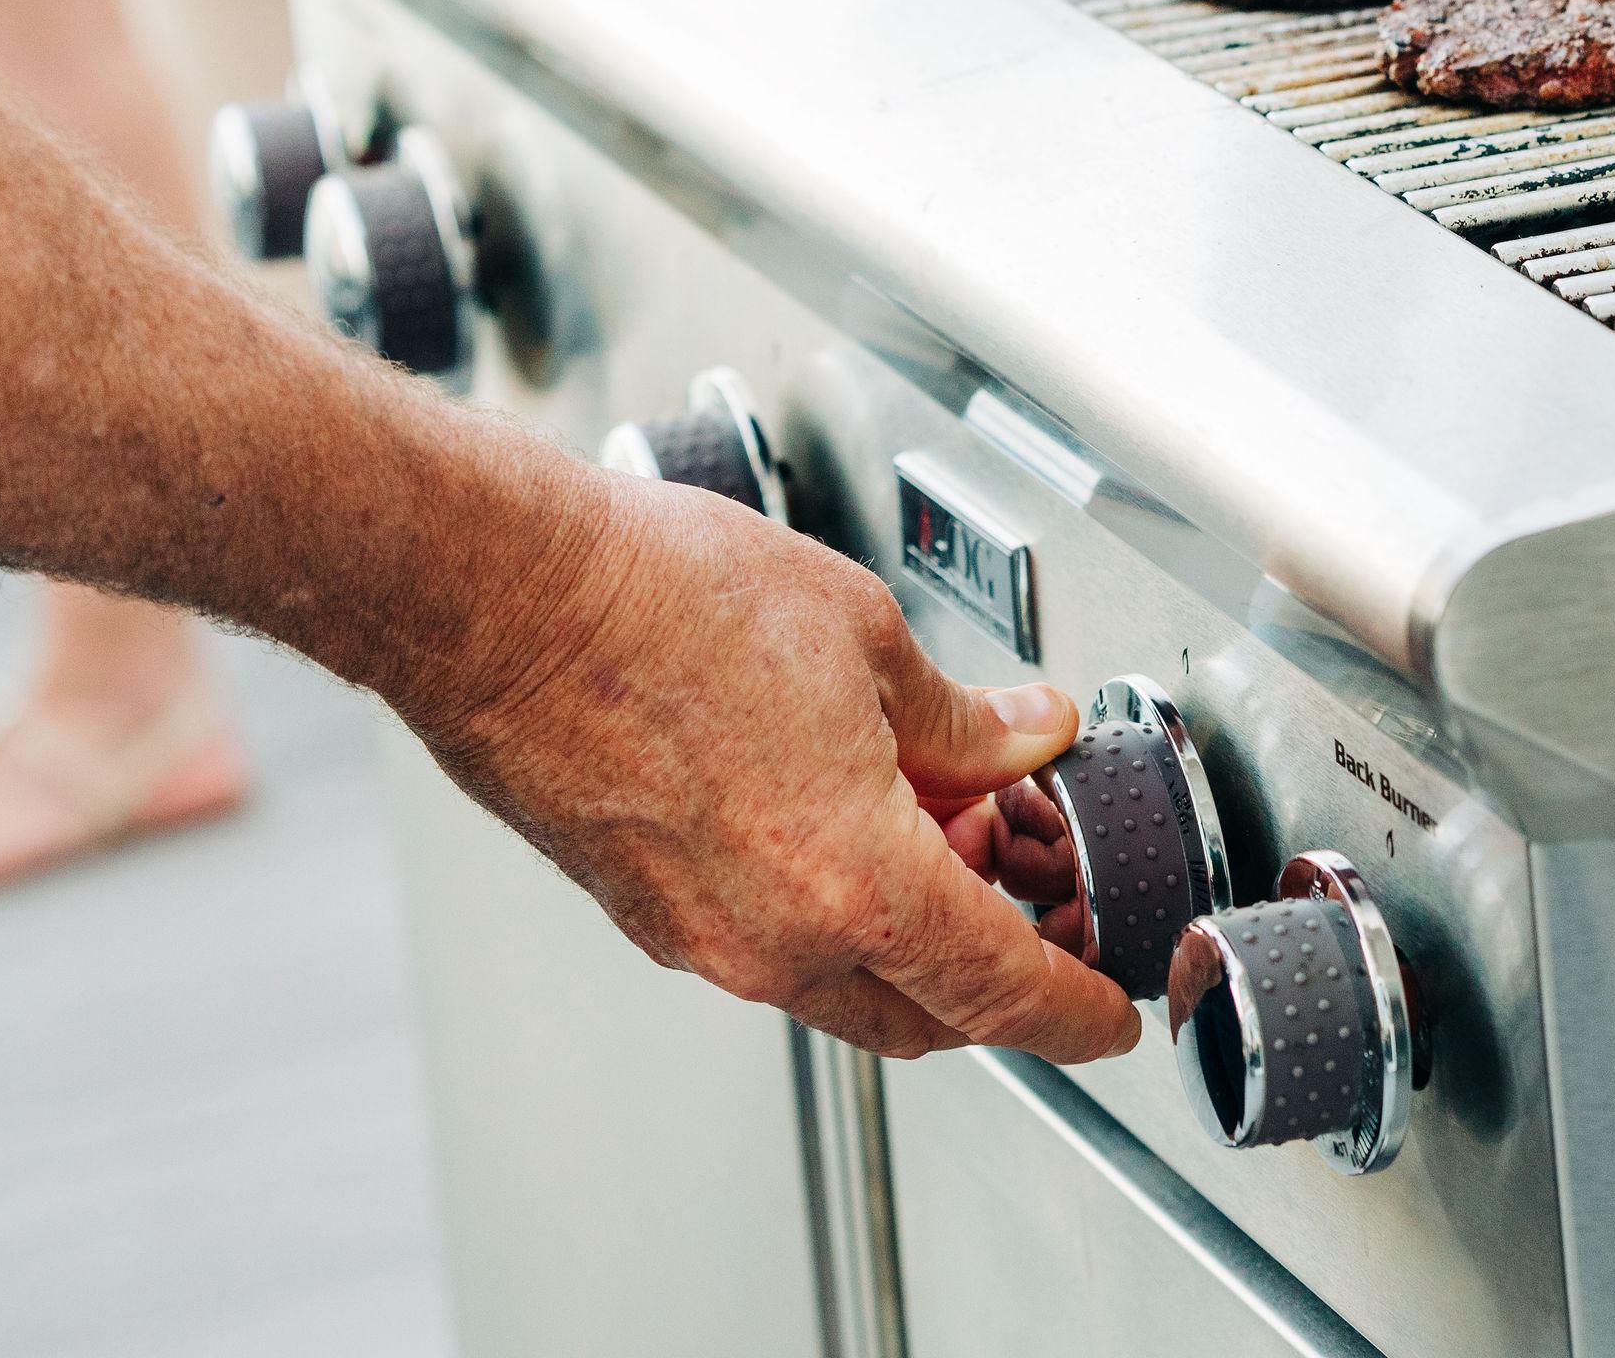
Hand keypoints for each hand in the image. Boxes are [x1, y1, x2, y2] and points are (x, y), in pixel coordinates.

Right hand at [417, 474, 1142, 1064]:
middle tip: (1032, 885)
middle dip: (995, 973)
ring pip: (845, 980)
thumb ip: (964, 716)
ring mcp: (701, 937)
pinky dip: (830, 904)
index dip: (1077, 1011)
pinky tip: (845, 806)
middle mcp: (776, 940)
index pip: (1003, 991)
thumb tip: (1025, 736)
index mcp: (854, 884)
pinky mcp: (647, 911)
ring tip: (939, 814)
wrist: (502, 599)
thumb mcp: (863, 635)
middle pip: (927, 1013)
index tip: (1112, 1015)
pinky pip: (771, 941)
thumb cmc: (658, 600)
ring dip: (908, 928)